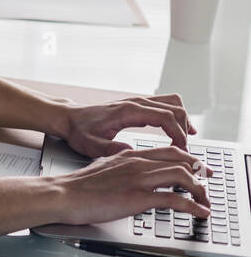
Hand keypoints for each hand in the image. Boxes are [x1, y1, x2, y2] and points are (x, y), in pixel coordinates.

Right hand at [51, 145, 212, 225]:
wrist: (62, 194)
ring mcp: (138, 179)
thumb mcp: (103, 170)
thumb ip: (121, 169)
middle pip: (181, 160)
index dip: (188, 159)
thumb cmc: (77, 186)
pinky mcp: (138, 197)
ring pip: (183, 176)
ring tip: (205, 202)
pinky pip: (175, 200)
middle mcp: (137, 163)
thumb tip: (130, 177)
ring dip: (200, 190)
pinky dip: (193, 207)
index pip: (168, 151)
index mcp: (128, 156)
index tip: (197, 169)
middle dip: (200, 171)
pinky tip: (199, 213)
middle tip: (208, 182)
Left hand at [61, 93, 196, 157]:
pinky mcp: (137, 105)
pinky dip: (177, 115)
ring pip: (172, 103)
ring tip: (187, 140)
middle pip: (174, 108)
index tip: (182, 150)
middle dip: (184, 129)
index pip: (165, 117)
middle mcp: (135, 103)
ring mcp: (137, 102)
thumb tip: (131, 154)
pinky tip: (180, 130)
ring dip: (184, 120)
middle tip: (185, 150)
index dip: (178, 134)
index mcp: (128, 112)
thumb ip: (110, 150)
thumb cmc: (79, 131)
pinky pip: (165, 105)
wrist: (69, 119)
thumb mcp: (91, 145)